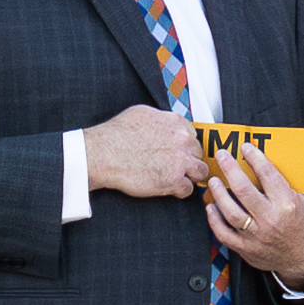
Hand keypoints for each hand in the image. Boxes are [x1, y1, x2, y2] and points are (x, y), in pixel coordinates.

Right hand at [85, 104, 203, 198]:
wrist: (102, 154)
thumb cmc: (115, 135)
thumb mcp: (141, 114)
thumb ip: (161, 119)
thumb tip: (166, 123)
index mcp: (175, 123)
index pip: (192, 135)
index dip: (185, 146)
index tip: (180, 152)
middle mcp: (182, 140)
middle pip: (197, 153)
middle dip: (188, 160)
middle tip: (176, 166)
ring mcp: (180, 160)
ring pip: (201, 171)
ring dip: (191, 176)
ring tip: (179, 178)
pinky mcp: (174, 180)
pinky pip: (188, 189)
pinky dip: (179, 191)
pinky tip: (169, 188)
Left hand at [202, 140, 303, 285]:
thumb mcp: (302, 201)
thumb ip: (282, 187)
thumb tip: (261, 167)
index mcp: (287, 204)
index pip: (267, 174)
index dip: (254, 157)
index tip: (246, 148)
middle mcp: (270, 219)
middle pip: (243, 190)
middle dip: (230, 168)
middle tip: (222, 156)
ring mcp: (257, 236)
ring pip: (230, 211)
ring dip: (218, 193)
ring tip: (213, 180)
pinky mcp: (246, 249)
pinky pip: (224, 234)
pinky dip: (214, 220)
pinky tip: (210, 207)